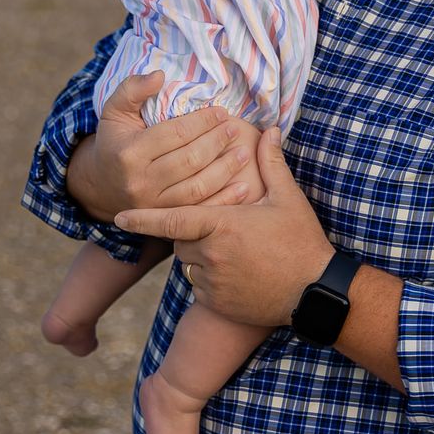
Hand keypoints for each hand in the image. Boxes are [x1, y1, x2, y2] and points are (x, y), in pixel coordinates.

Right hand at [66, 71, 260, 222]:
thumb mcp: (113, 111)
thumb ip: (132, 89)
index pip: (175, 134)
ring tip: (243, 153)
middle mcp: (141, 181)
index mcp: (130, 153)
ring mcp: (154, 205)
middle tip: (235, 129)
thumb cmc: (114, 142)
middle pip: (190, 160)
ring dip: (225, 169)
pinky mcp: (165, 221)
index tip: (221, 111)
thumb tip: (160, 75)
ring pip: (198, 187)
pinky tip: (243, 187)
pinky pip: (200, 212)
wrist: (101, 186)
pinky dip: (224, 200)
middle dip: (217, 142)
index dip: (202, 121)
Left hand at [115, 127, 332, 327]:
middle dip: (193, 233)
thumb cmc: (301, 242)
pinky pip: (199, 286)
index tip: (118, 217)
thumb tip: (269, 131)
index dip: (142, 219)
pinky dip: (210, 280)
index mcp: (221, 224)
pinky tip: (238, 276)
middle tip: (225, 232)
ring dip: (200, 256)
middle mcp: (210, 253)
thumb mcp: (288, 199)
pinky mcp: (215, 302)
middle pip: (181, 240)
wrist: (315, 292)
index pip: (171, 220)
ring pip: (189, 264)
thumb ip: (271, 164)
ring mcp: (212, 281)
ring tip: (236, 254)